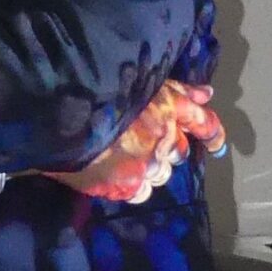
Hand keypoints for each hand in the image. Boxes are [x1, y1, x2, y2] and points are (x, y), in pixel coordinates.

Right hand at [41, 81, 224, 204]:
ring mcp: (147, 164)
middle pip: (180, 152)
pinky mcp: (126, 185)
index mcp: (170, 107)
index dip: (213, 135)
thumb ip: (174, 89)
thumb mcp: (138, 78)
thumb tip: (207, 93)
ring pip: (161, 174)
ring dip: (147, 167)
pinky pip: (142, 192)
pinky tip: (113, 174)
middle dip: (167, 148)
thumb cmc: (93, 86)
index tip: (217, 144)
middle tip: (141, 141)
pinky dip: (132, 184)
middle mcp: (165, 137)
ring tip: (119, 157)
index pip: (205, 123)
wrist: (55, 112)